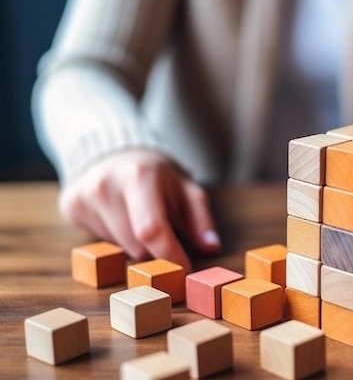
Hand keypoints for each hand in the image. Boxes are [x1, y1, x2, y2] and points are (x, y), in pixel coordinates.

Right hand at [59, 150, 220, 272]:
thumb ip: (200, 218)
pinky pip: (98, 242)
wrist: (114, 153)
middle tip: (163, 232)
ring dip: (134, 243)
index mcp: (139, 176)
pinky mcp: (70, 207)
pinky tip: (117, 216)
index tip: (184, 270)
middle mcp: (105, 185)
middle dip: (155, 247)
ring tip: (137, 217)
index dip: (170, 255)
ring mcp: (84, 196)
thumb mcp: (186, 190)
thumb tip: (211, 247)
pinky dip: (114, 238)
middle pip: (135, 244)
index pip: (151, 230)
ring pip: (117, 248)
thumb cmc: (157, 176)